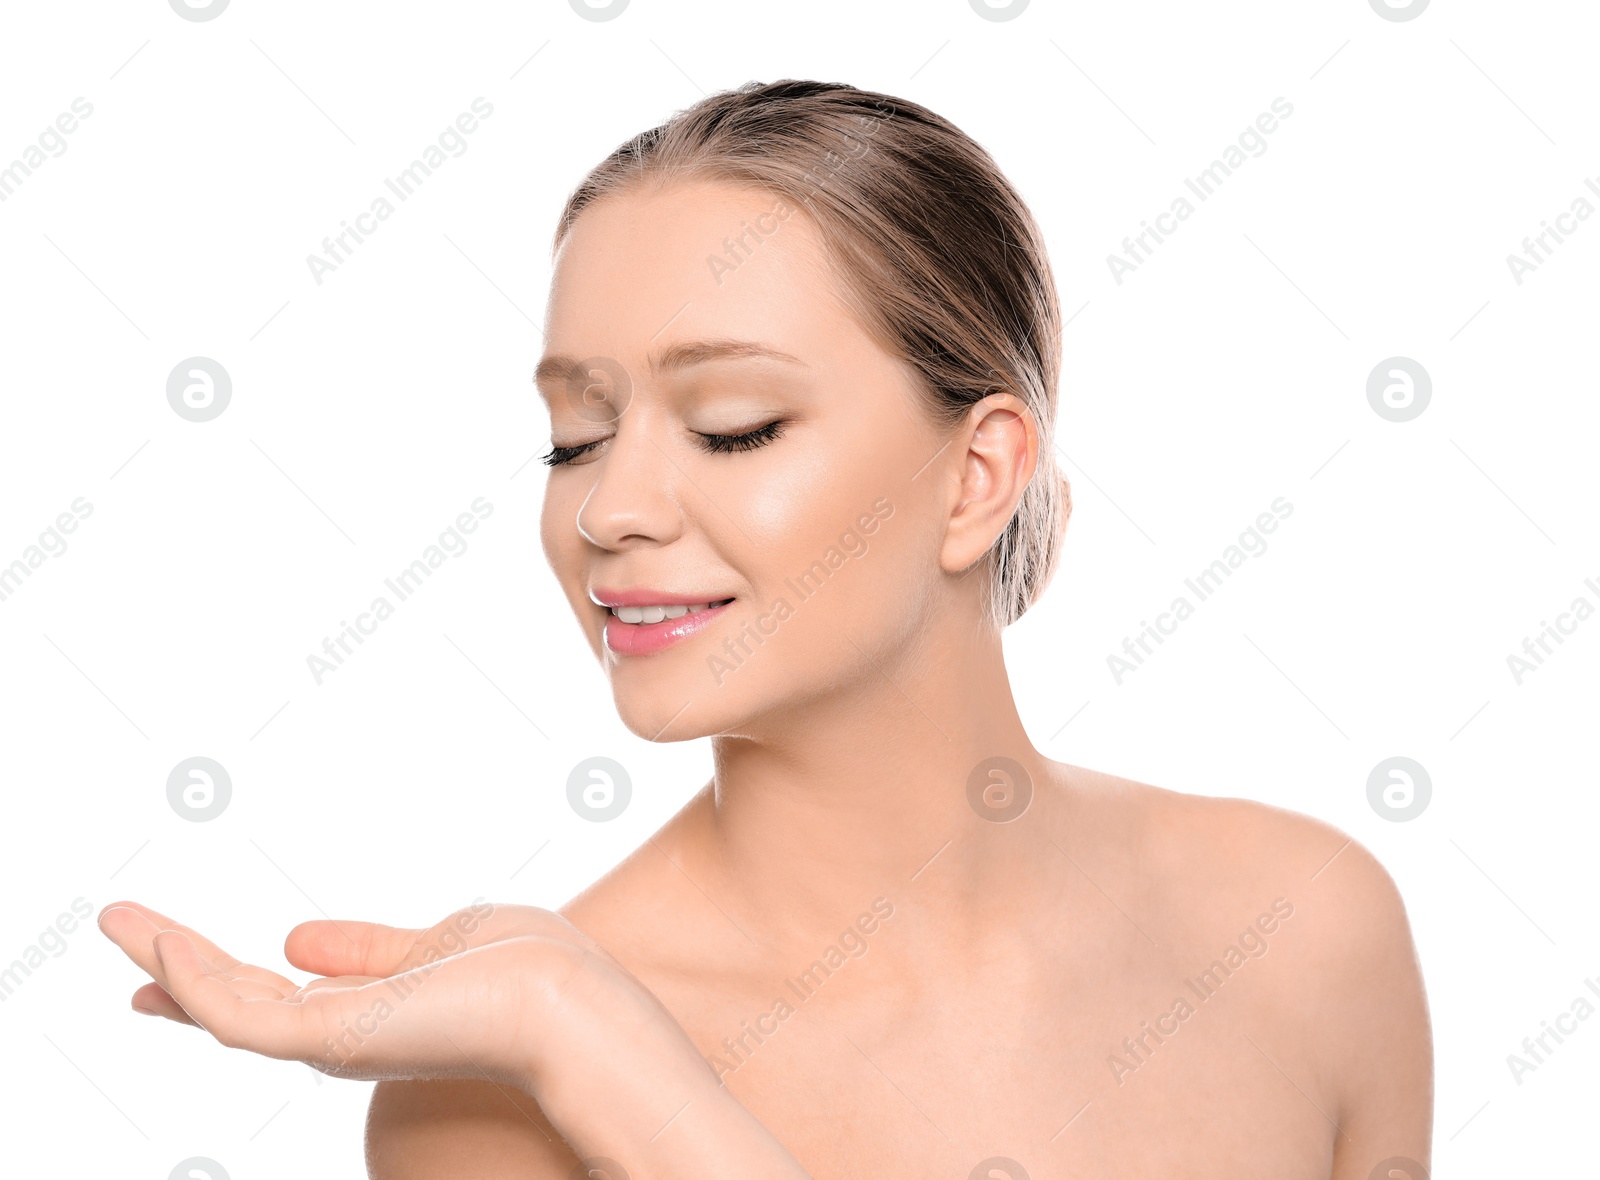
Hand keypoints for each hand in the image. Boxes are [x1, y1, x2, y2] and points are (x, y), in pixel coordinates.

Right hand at [98, 898, 598, 1087]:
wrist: (564, 1001)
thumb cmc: (522, 972)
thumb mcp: (431, 946)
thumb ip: (367, 950)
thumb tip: (296, 938)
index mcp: (363, 1015)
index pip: (270, 998)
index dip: (213, 976)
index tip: (164, 952)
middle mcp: (339, 1037)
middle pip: (233, 1004)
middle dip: (172, 968)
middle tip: (115, 925)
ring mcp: (332, 1043)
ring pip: (223, 1009)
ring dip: (167, 962)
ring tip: (116, 919)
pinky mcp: (333, 1041)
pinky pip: (242, 1016)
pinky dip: (196, 981)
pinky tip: (165, 943)